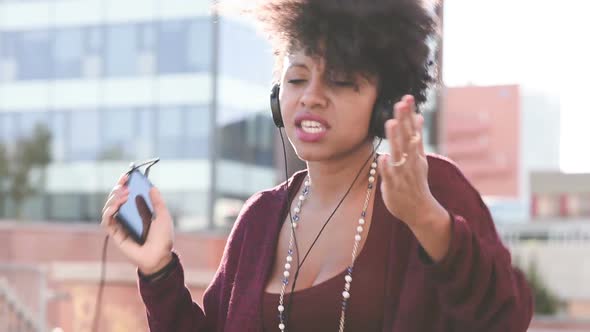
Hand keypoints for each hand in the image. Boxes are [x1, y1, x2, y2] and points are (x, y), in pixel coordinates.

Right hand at [101, 173, 174, 274]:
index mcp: (139, 209)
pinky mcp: (116, 234)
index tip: (127, 176)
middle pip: (116, 198)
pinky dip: (109, 212)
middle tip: (125, 185)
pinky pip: (107, 221)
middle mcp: (128, 215)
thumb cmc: (163, 237)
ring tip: (125, 195)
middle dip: (118, 189)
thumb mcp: (163, 216)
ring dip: (114, 198)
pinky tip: (116, 207)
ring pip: (109, 207)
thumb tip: (152, 187)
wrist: (160, 256)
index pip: (128, 193)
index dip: (125, 184)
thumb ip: (157, 202)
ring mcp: (121, 224)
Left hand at [377, 95, 444, 228]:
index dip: (409, 114)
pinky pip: (389, 175)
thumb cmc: (415, 182)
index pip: (412, 130)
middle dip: (404, 120)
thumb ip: (417, 139)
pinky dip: (387, 167)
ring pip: (399, 154)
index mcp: (416, 154)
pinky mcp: (393, 186)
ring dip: (396, 139)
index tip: (407, 98)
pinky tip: (383, 157)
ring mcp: (402, 173)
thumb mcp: (419, 159)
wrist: (419, 211)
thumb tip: (418, 117)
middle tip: (400, 103)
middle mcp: (410, 161)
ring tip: (392, 123)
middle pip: (407, 138)